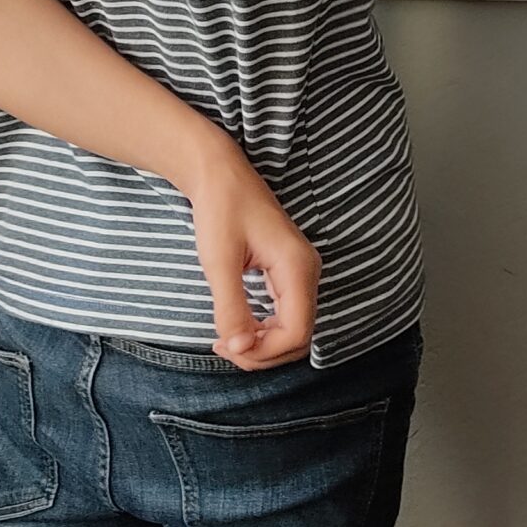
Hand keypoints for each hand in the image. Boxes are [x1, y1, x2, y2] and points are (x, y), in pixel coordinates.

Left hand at [180, 143, 320, 371]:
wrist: (219, 174)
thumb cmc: (220, 209)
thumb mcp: (219, 262)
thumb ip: (231, 309)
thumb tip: (239, 348)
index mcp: (297, 267)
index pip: (296, 332)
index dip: (263, 350)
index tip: (226, 344)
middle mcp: (307, 271)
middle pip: (299, 337)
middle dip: (263, 352)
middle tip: (222, 345)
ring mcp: (300, 272)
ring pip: (294, 329)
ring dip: (263, 344)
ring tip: (226, 338)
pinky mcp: (288, 272)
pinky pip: (286, 315)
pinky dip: (264, 330)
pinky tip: (238, 327)